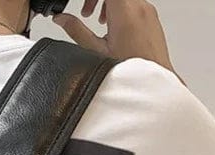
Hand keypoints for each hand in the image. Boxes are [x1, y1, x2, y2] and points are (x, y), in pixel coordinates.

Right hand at [54, 0, 175, 73]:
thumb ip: (76, 31)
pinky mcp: (153, 18)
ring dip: (109, 3)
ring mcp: (148, 11)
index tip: (85, 5)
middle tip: (87, 13)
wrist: (152, 86)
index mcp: (124, 11)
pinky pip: (135, 3)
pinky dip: (121, 9)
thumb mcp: (96, 53)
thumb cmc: (130, 73)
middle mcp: (139, 6)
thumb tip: (62, 19)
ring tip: (100, 23)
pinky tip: (114, 29)